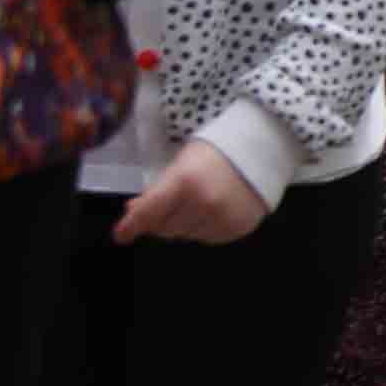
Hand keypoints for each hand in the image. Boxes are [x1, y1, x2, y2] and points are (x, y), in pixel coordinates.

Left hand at [113, 142, 266, 246]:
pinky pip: (208, 238)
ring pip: (185, 236)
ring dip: (183, 224)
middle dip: (161, 219)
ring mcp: (222, 219)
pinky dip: (204, 228)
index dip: (130, 226)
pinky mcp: (238, 229)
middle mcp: (203, 204)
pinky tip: (213, 209)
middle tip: (168, 205)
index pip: (148, 213)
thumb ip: (157, 190)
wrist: (265, 147)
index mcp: (184, 182)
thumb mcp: (182, 163)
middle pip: (164, 228)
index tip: (120, 236)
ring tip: (196, 203)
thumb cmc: (218, 149)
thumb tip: (132, 212)